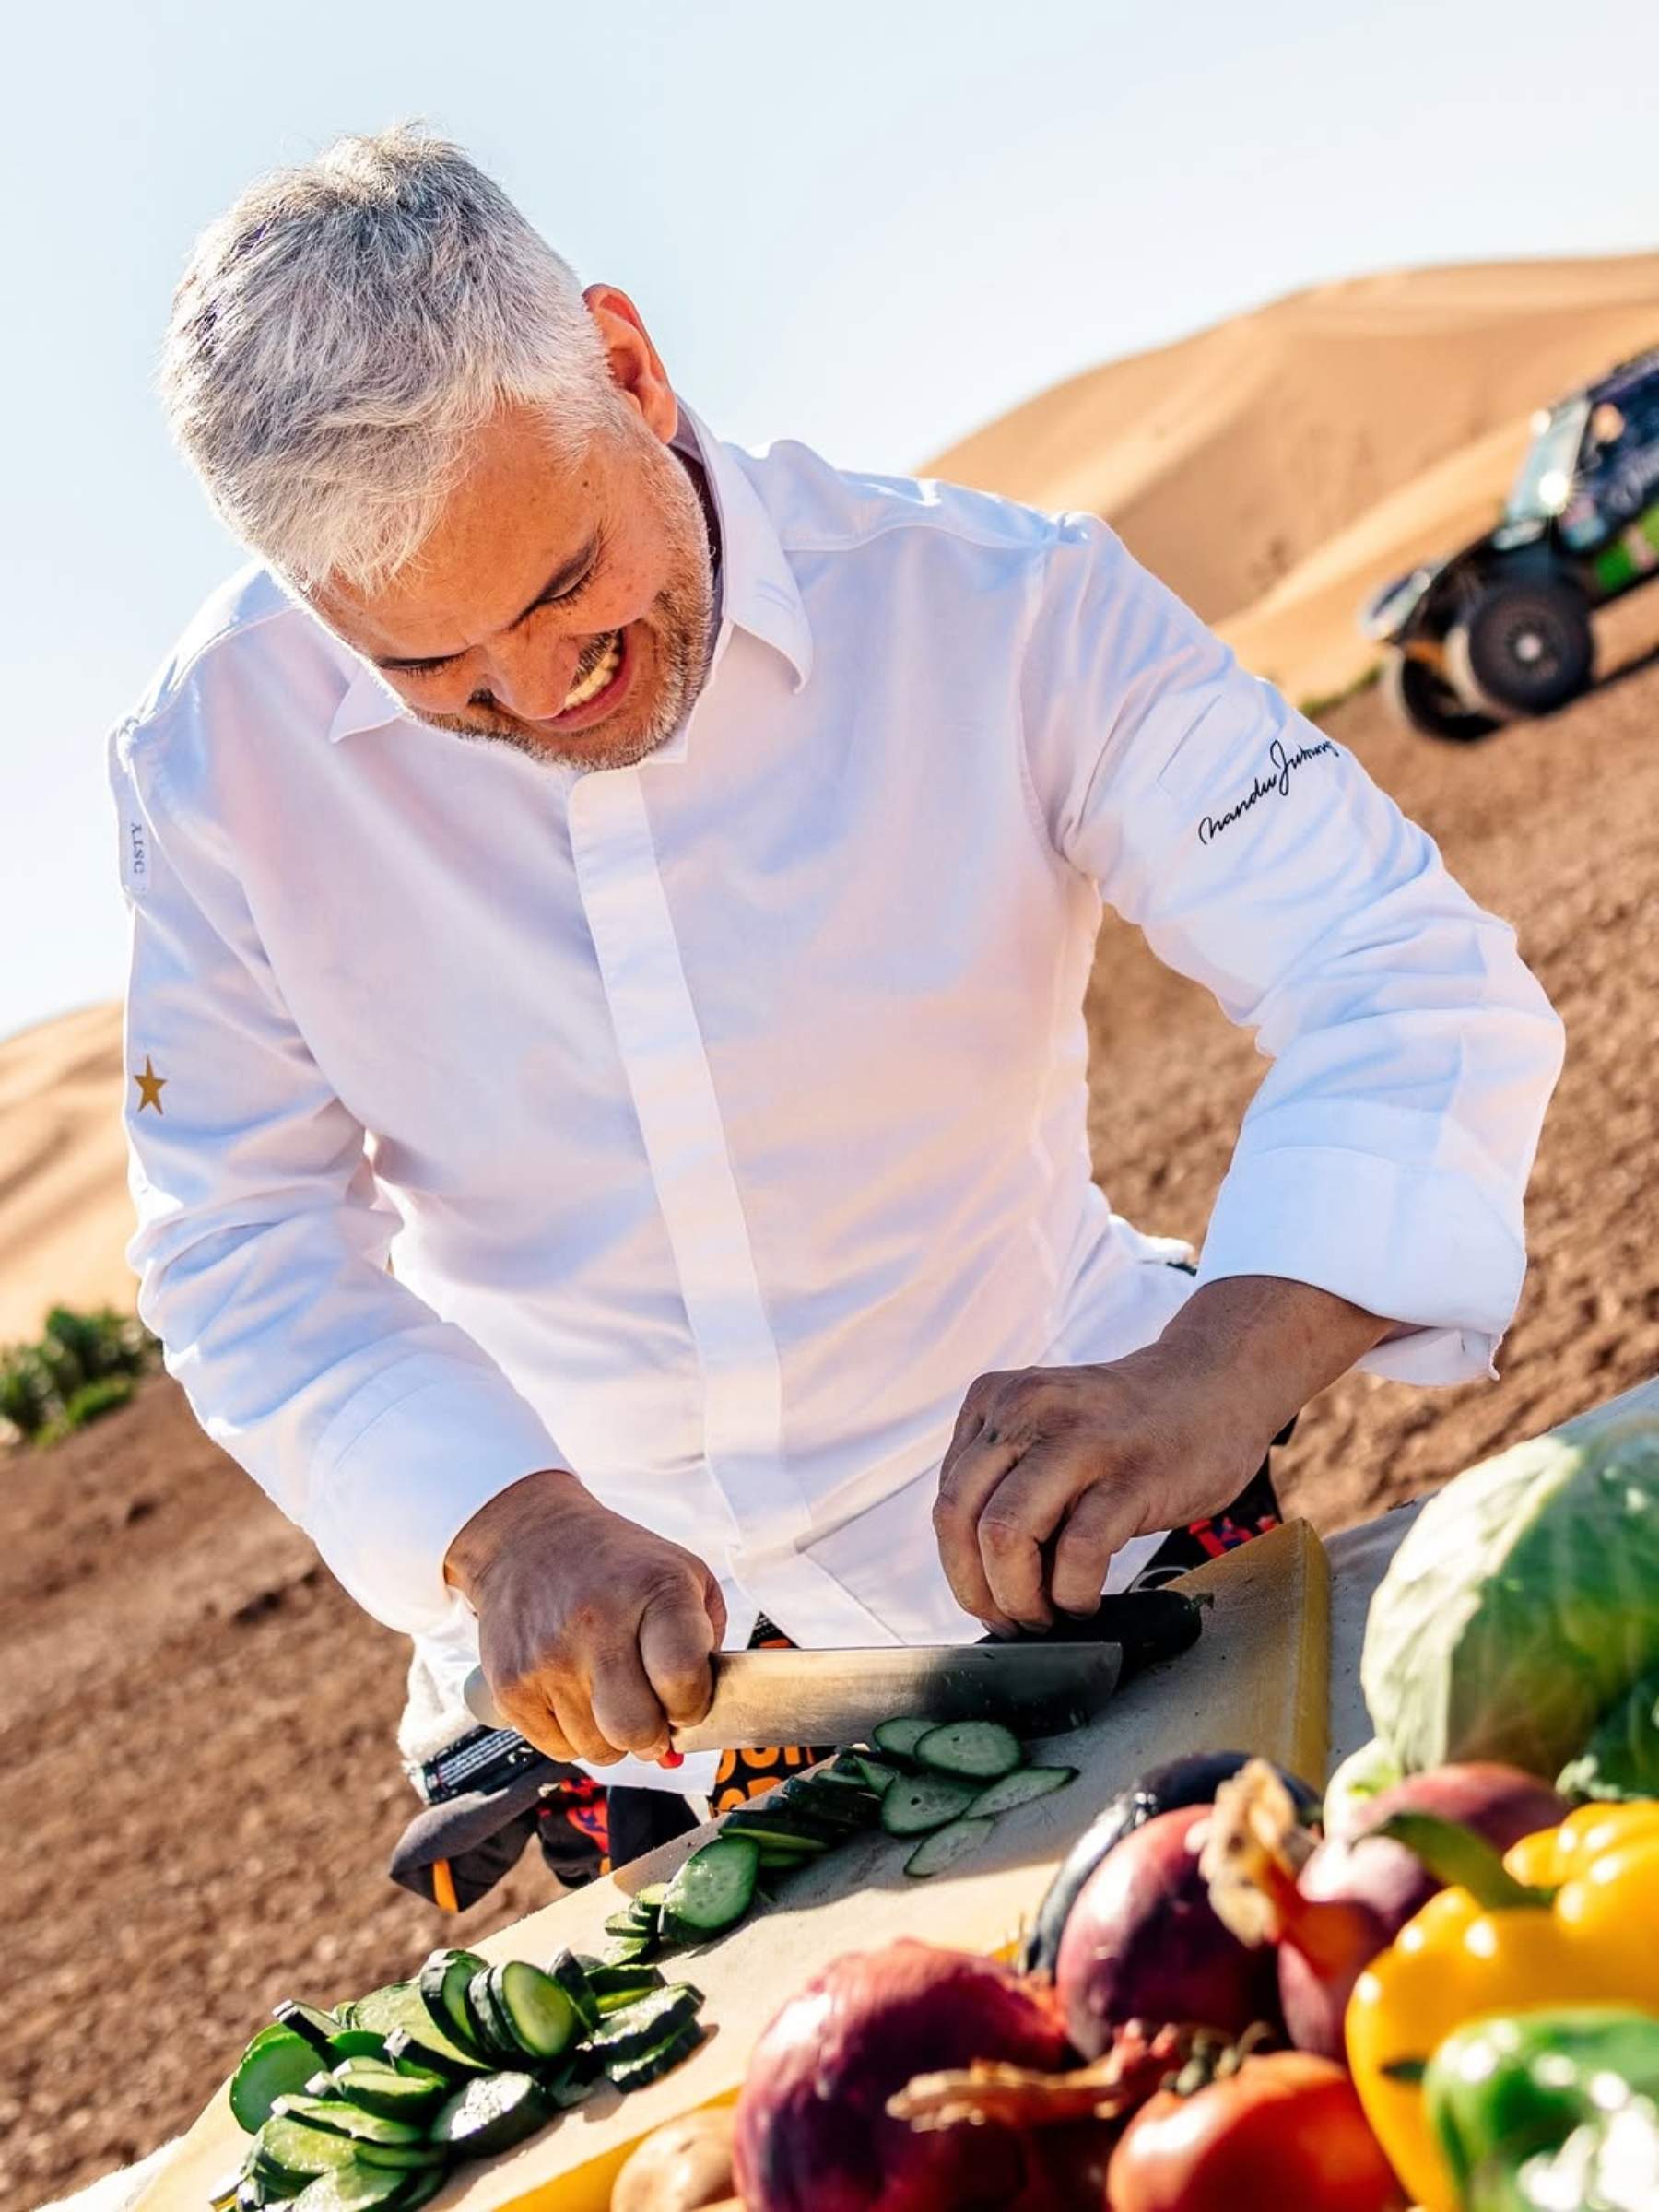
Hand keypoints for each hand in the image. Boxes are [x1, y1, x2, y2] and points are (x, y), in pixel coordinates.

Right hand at [444, 1470, 726, 1765]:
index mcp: (653, 1590)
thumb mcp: (683, 1576)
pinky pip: (559, 1749)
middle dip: (653, 1734)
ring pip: (599, 1750)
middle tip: (651, 1711)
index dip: (692, 1703)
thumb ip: (706, 1648)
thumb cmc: (617, 1567)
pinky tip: (576, 1692)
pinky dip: (574, 1734)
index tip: (686, 1694)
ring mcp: (547, 1658)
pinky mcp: (509, 1686)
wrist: (527, 1540)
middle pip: (637, 1730)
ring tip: (609, 1692)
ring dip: (613, 1735)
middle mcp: (596, 1623)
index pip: (682, 1679)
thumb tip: (693, 1730)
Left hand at [934, 1277, 1389, 1630]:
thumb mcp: (1048, 1429)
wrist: (1216, 1383)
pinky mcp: (1131, 1476)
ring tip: (1049, 1616)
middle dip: (978, 1590)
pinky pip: (1078, 1552)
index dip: (960, 1568)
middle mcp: (1027, 1411)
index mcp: (996, 1401)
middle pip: (960, 1519)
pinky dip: (1073, 1594)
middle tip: (1013, 1621)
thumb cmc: (1129, 1427)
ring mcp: (1080, 1441)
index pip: (948, 1502)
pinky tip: (1088, 1601)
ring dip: (1020, 1598)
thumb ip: (1007, 1477)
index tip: (988, 1601)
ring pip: (1005, 1535)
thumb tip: (978, 1573)